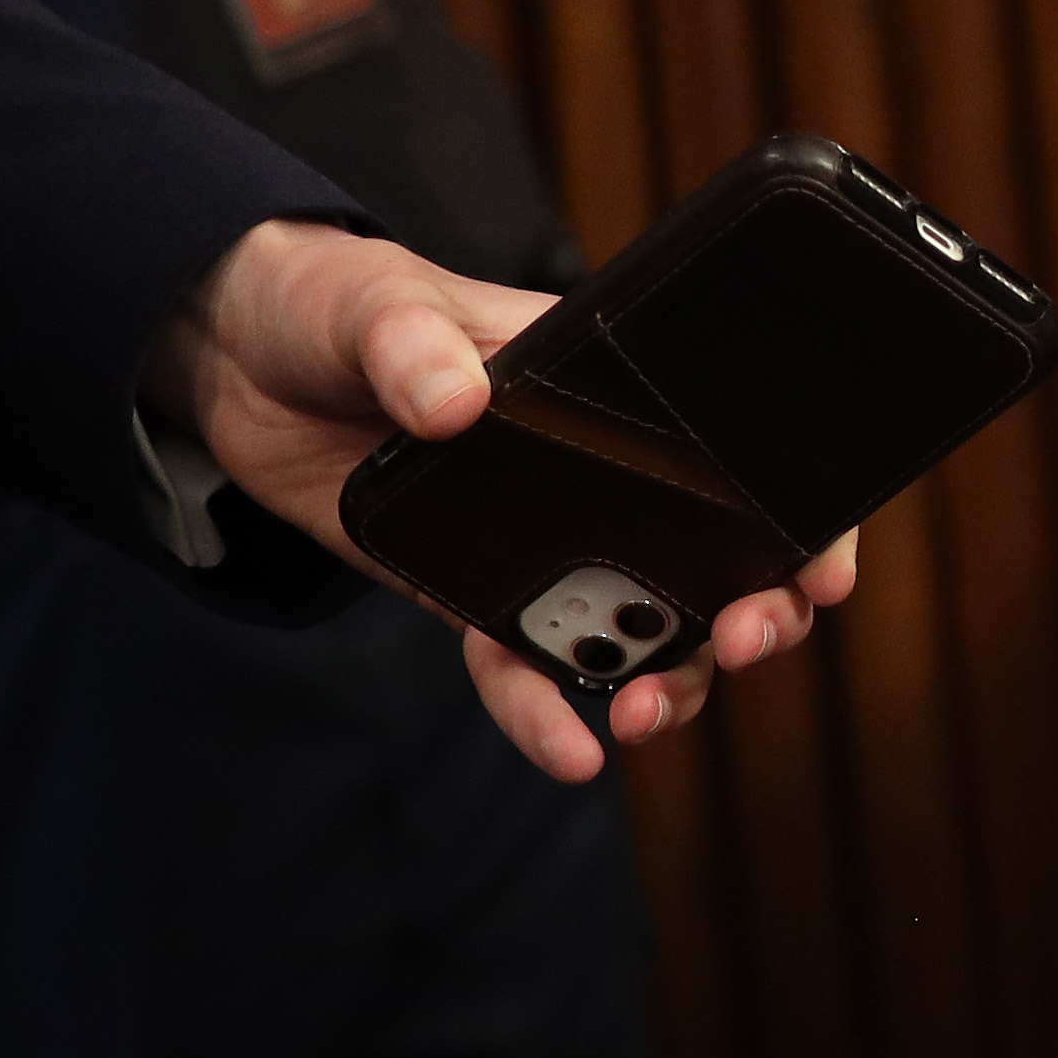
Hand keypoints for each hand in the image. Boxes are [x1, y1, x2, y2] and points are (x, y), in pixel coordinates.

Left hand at [144, 219, 859, 782]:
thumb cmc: (331, 303)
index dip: (803, 517)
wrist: (234, 364)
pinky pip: (527, 664)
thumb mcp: (375, 304)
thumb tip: (455, 405)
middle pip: (720, 560)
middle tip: (742, 640)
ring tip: (640, 714)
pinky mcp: (474, 590)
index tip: (823, 571)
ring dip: (665, 680)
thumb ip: (413, 345)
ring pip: (642, 629)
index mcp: (614, 391)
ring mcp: (546, 540)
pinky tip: (571, 754)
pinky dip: (548, 713)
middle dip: (752, 613)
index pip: (742, 454)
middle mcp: (606, 474)